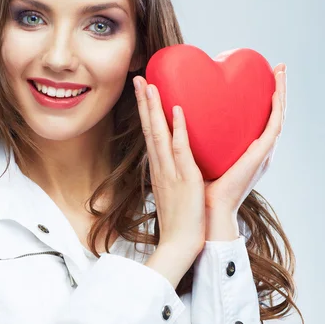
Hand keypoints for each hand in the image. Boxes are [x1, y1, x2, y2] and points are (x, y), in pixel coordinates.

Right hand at [133, 75, 205, 258]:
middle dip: (144, 103)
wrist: (180, 245)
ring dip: (154, 109)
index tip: (143, 92)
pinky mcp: (186, 180)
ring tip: (149, 85)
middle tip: (139, 78)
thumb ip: (174, 177)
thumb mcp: (174, 194)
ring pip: (159, 135)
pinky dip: (179, 129)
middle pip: (149, 130)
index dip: (146, 113)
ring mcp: (172, 173)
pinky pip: (181, 151)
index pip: (150, 136)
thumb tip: (177, 165)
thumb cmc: (180, 222)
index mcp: (160, 170)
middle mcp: (161, 168)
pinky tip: (177, 110)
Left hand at [204, 63, 286, 214]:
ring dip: (282, 91)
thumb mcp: (200, 159)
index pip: (257, 119)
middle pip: (273, 114)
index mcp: (246, 152)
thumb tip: (181, 117)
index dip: (263, 98)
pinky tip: (276, 90)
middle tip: (280, 66)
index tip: (262, 76)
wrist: (206, 212)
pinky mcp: (260, 157)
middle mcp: (258, 152)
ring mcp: (262, 154)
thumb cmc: (200, 190)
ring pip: (278, 116)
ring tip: (282, 69)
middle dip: (278, 89)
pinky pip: (274, 126)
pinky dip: (278, 106)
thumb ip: (199, 141)